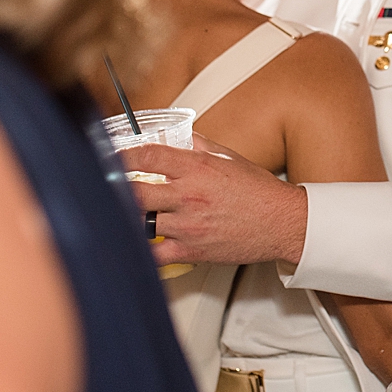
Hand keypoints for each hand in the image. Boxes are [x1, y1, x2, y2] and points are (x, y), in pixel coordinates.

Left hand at [117, 133, 307, 266]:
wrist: (282, 222)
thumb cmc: (259, 191)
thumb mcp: (230, 158)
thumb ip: (199, 146)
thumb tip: (177, 137)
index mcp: (198, 168)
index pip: (148, 156)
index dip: (122, 156)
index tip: (111, 158)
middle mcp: (190, 195)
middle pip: (134, 192)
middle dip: (116, 190)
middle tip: (108, 189)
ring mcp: (189, 225)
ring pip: (139, 223)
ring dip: (129, 218)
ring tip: (123, 214)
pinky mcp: (191, 250)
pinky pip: (153, 254)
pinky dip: (140, 249)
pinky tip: (135, 243)